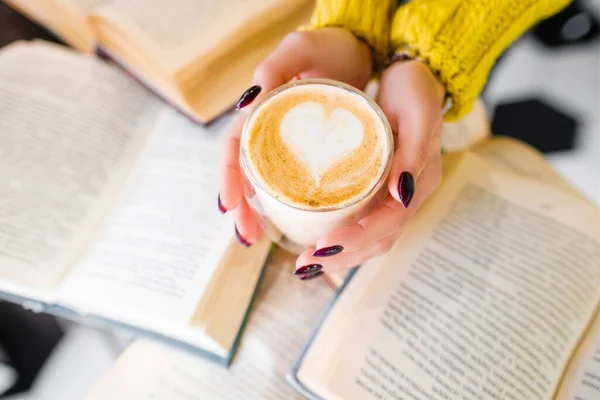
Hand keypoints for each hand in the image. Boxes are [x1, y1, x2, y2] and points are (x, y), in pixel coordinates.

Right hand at [219, 28, 373, 244]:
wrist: (356, 48)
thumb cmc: (326, 47)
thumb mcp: (299, 50)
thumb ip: (275, 68)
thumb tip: (247, 104)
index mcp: (260, 111)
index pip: (233, 148)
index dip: (228, 178)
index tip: (230, 206)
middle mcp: (269, 131)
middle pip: (245, 174)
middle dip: (242, 208)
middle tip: (249, 235)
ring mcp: (288, 145)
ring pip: (265, 184)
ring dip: (259, 213)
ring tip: (261, 238)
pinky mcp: (309, 153)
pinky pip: (292, 183)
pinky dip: (288, 206)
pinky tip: (295, 223)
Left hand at [295, 60, 445, 274]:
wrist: (415, 74)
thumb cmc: (415, 89)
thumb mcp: (417, 113)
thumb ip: (412, 153)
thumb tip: (401, 195)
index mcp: (420, 180)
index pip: (391, 222)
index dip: (358, 237)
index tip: (323, 244)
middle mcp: (409, 194)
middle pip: (379, 240)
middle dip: (343, 256)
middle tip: (305, 264)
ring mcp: (396, 194)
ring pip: (372, 238)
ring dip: (341, 254)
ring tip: (306, 263)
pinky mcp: (381, 189)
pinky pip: (364, 223)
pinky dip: (343, 238)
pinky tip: (318, 241)